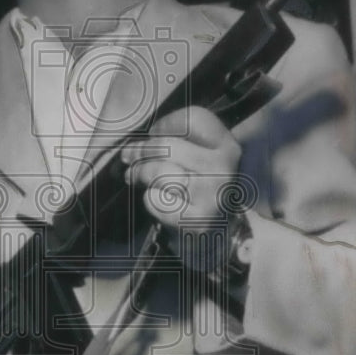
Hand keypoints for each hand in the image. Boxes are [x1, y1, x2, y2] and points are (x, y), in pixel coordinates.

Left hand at [120, 107, 242, 261]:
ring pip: (160, 172)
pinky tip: (155, 200)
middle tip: (128, 157)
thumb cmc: (199, 189)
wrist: (217, 235)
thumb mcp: (199, 159)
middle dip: (140, 150)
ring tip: (134, 177)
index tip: (154, 133)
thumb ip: (175, 143)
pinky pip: (157, 200)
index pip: (194, 118)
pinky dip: (149, 199)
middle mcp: (224, 168)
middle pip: (168, 145)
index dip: (166, 123)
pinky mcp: (197, 221)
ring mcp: (212, 195)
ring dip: (140, 173)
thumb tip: (132, 147)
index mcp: (227, 146)